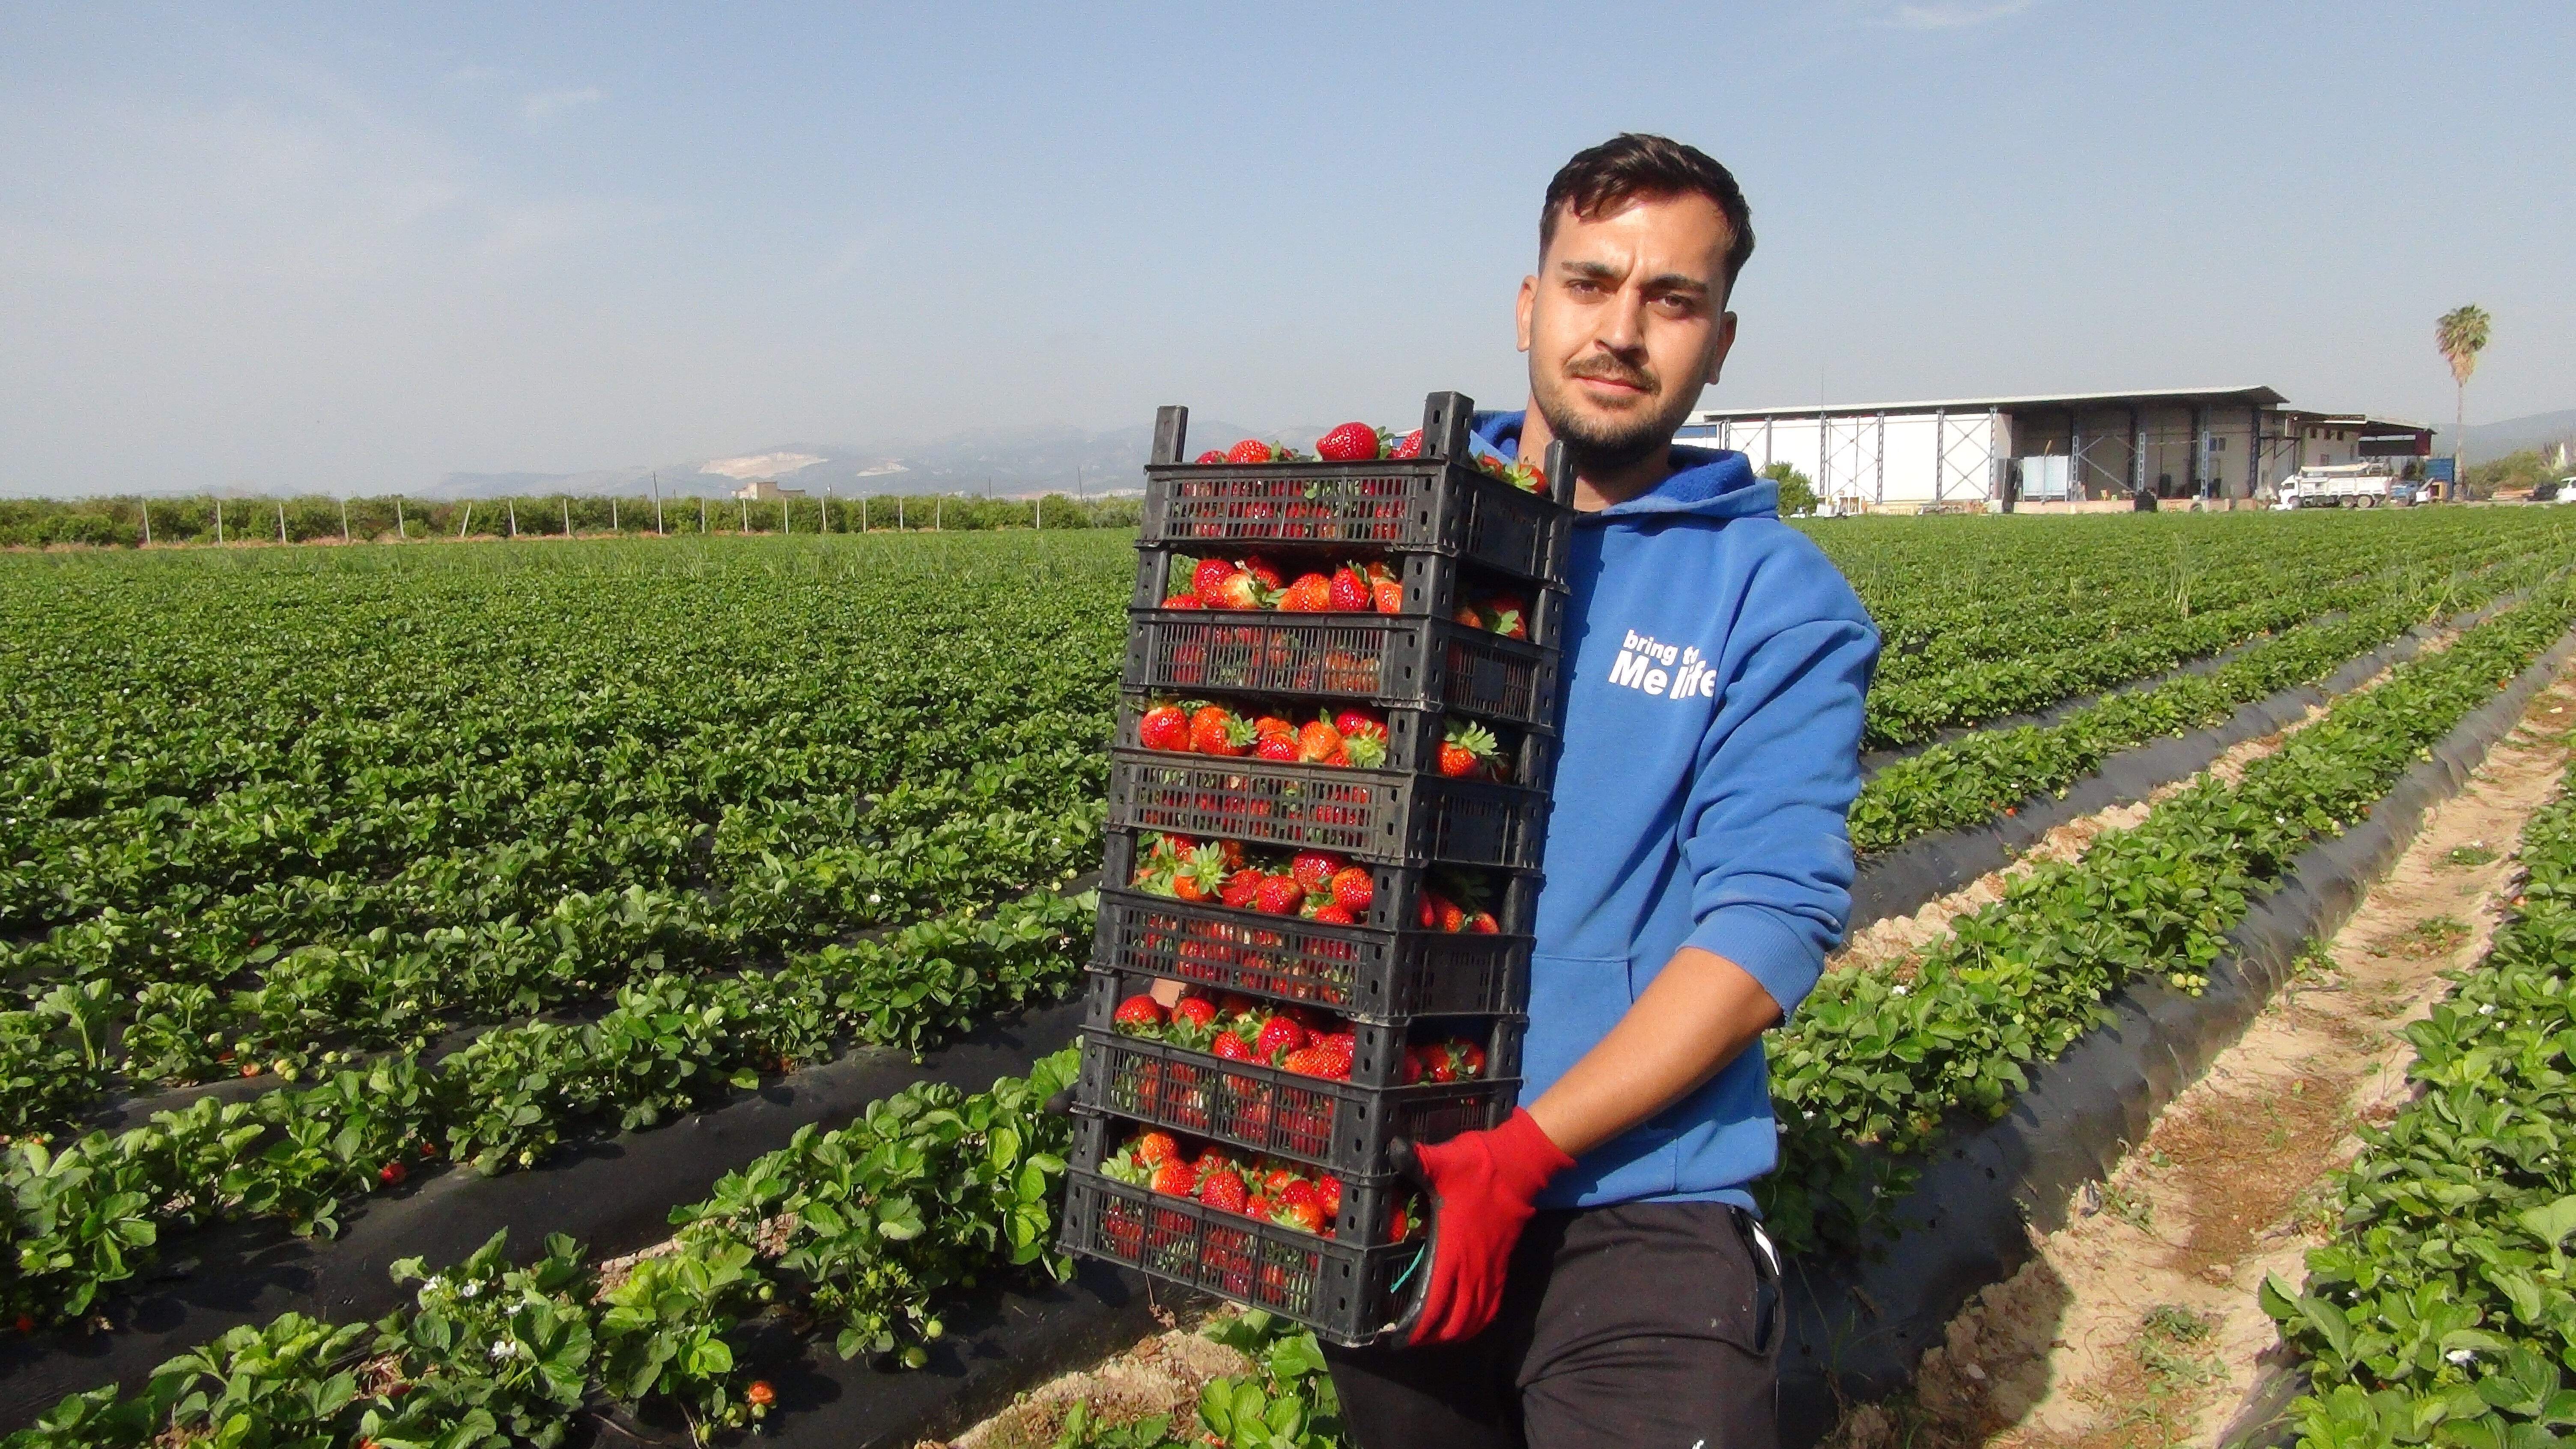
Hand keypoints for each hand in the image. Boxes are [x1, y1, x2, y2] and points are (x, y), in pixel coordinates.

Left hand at [1401, 1109, 1572, 1345]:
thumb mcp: (1440, 1162)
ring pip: (1473, 1320)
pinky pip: (1492, 1306)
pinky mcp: (1502, 1265)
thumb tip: (1390, 1148)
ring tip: (1433, 1337)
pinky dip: (1478, 1322)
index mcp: (1450, 1252)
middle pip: (1452, 1323)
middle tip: (1408, 1339)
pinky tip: (1467, 1323)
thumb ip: (1413, 1160)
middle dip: (1430, 1338)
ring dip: (1454, 1333)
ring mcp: (1489, 1270)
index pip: (1432, 1306)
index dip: (1414, 1330)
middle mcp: (1470, 1269)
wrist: (1519, 1165)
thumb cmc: (1476, 1165)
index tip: (1395, 1339)